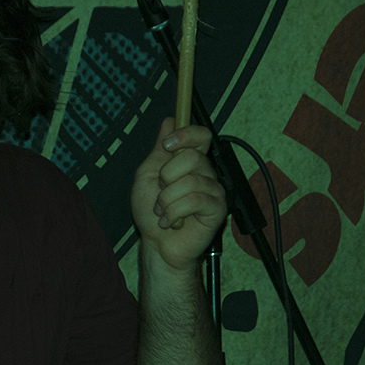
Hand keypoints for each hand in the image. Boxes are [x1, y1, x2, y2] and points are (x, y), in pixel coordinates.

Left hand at [131, 118, 226, 271]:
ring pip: (190, 181)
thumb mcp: (147, 175)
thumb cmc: (151, 212)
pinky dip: (174, 212)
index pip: (201, 135)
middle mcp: (206, 173)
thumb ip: (159, 150)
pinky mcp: (217, 209)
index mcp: (190, 162)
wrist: (156, 243)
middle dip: (167, 176)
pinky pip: (195, 201)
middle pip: (193, 157)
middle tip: (161, 192)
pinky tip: (170, 221)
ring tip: (163, 212)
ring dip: (166, 199)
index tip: (167, 145)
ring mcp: (213, 191)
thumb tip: (169, 121)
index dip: (186, 135)